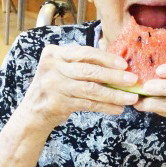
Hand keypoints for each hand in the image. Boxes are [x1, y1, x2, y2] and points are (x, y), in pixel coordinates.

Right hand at [19, 44, 138, 136]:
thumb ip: (82, 65)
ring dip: (114, 95)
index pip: (85, 53)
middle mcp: (52, 67)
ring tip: (130, 98)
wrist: (33, 113)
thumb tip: (118, 67)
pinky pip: (88, 104)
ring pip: (90, 89)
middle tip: (133, 80)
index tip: (124, 64)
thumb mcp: (62, 71)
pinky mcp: (57, 103)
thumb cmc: (54, 89)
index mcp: (54, 53)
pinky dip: (105, 106)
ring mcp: (53, 85)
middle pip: (89, 70)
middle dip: (114, 76)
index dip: (106, 58)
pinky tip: (117, 109)